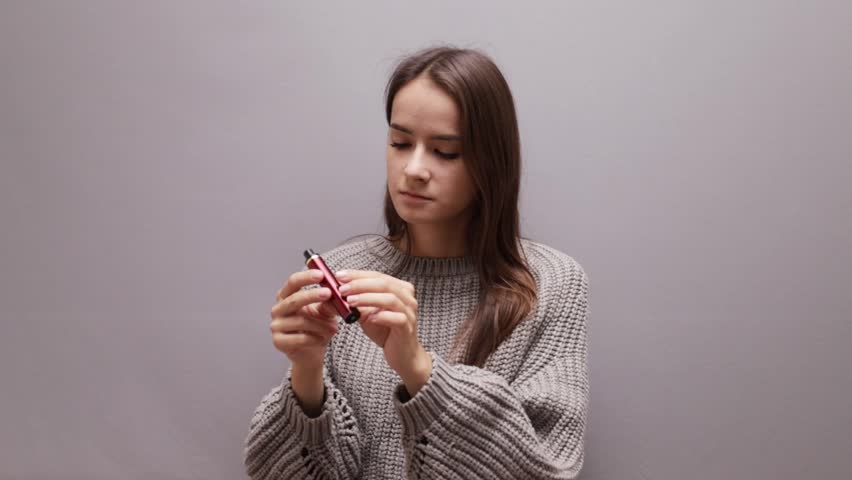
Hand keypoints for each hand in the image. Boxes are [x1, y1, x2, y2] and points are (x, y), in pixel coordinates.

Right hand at [269, 269, 339, 370]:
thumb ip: (328, 303)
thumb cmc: (317, 328)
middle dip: (312, 295)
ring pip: (301, 321)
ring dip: (321, 324)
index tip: (321, 274)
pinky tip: (322, 338)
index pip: (293, 282)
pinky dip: (315, 337)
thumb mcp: (325, 312)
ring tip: (333, 328)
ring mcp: (276, 326)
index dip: (306, 277)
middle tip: (329, 293)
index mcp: (286, 297)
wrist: (312, 352)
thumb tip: (336, 294)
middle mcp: (278, 309)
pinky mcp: (278, 342)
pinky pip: (300, 338)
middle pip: (294, 299)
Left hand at [336, 269, 432, 395]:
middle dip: (360, 285)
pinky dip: (381, 316)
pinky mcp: (408, 328)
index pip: (377, 276)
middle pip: (383, 284)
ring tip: (350, 301)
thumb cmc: (385, 331)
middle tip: (342, 289)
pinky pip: (396, 318)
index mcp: (399, 288)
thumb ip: (357, 302)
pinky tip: (369, 318)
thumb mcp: (367, 313)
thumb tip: (336, 292)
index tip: (339, 276)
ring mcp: (409, 312)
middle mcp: (407, 297)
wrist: (402, 354)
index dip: (358, 275)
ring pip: (390, 299)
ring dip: (368, 298)